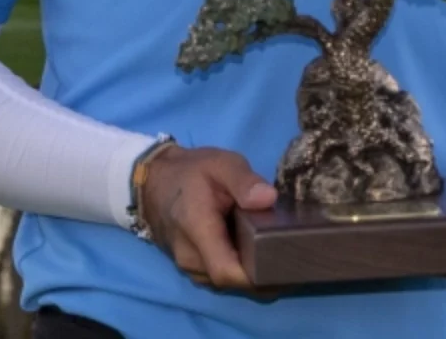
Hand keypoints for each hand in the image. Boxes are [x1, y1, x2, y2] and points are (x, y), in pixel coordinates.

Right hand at [140, 144, 276, 290]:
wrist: (154, 182)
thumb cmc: (190, 171)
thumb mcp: (220, 163)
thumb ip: (244, 180)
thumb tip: (269, 198)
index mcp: (196, 230)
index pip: (226, 271)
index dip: (257, 274)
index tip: (285, 259)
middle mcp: (190, 258)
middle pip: (232, 280)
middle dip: (261, 272)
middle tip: (291, 251)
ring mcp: (189, 267)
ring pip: (227, 281)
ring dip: (250, 269)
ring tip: (276, 248)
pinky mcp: (193, 267)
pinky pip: (220, 275)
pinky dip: (238, 267)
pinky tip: (255, 249)